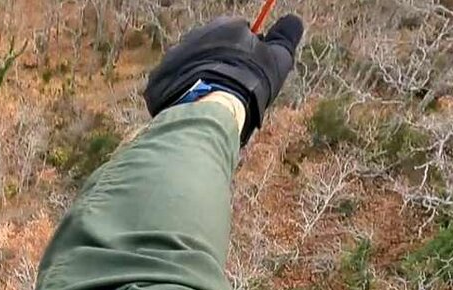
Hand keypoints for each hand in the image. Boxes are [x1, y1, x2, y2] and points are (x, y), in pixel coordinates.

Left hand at [143, 15, 304, 143]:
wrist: (209, 107)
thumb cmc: (248, 81)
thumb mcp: (277, 59)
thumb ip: (286, 37)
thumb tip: (294, 19)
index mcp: (225, 26)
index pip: (239, 32)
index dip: (248, 53)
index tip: (251, 73)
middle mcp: (196, 34)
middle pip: (213, 48)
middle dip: (222, 64)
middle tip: (233, 89)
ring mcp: (174, 55)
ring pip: (193, 65)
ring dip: (202, 78)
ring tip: (212, 101)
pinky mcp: (159, 77)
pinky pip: (173, 83)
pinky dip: (182, 93)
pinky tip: (194, 107)